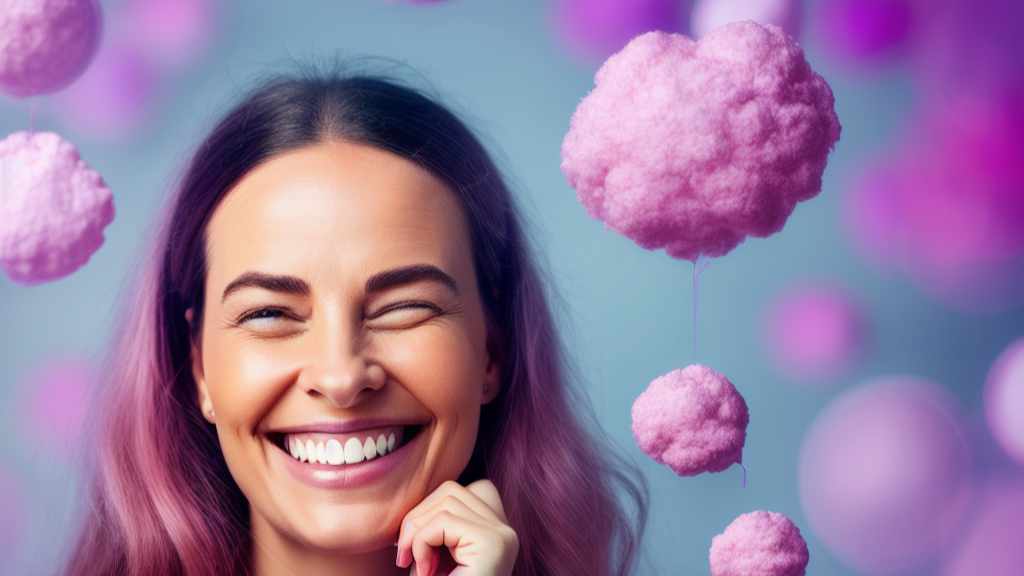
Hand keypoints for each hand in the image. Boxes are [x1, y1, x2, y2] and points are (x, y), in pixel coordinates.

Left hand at [395, 479, 518, 575]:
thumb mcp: (434, 557)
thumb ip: (431, 529)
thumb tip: (407, 507)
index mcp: (497, 532)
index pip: (466, 489)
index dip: (432, 507)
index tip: (413, 544)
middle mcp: (505, 530)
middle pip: (452, 490)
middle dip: (418, 517)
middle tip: (404, 555)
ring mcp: (502, 535)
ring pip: (447, 499)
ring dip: (417, 532)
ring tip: (416, 566)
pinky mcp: (492, 543)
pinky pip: (443, 521)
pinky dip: (422, 543)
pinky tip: (424, 572)